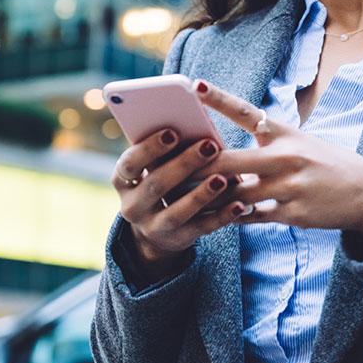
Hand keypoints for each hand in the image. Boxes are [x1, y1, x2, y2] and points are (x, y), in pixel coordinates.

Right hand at [110, 127, 252, 278]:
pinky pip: (201, 229)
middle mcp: (132, 206)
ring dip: (201, 195)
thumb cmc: (160, 180)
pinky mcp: (178, 240)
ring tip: (223, 178)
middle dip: (184, 164)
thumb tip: (194, 122)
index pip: (129, 164)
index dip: (150, 149)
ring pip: (177, 212)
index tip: (173, 132)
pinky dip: (222, 216)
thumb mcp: (152, 167)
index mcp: (123, 181)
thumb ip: (164, 150)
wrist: (156, 229)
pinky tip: (239, 204)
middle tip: (209, 146)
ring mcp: (153, 227)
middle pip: (156, 185)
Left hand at [191, 79, 362, 247]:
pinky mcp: (292, 213)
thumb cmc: (327, 164)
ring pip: (236, 194)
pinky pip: (252, 217)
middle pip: (230, 161)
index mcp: (284, 132)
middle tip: (166, 163)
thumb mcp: (299, 143)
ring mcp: (289, 186)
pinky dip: (231, 217)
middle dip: (197, 164)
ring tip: (179, 196)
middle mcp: (286, 156)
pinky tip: (212, 219)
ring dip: (208, 196)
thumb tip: (223, 153)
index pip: (245, 111)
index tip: (192, 84)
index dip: (217, 98)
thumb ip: (265, 145)